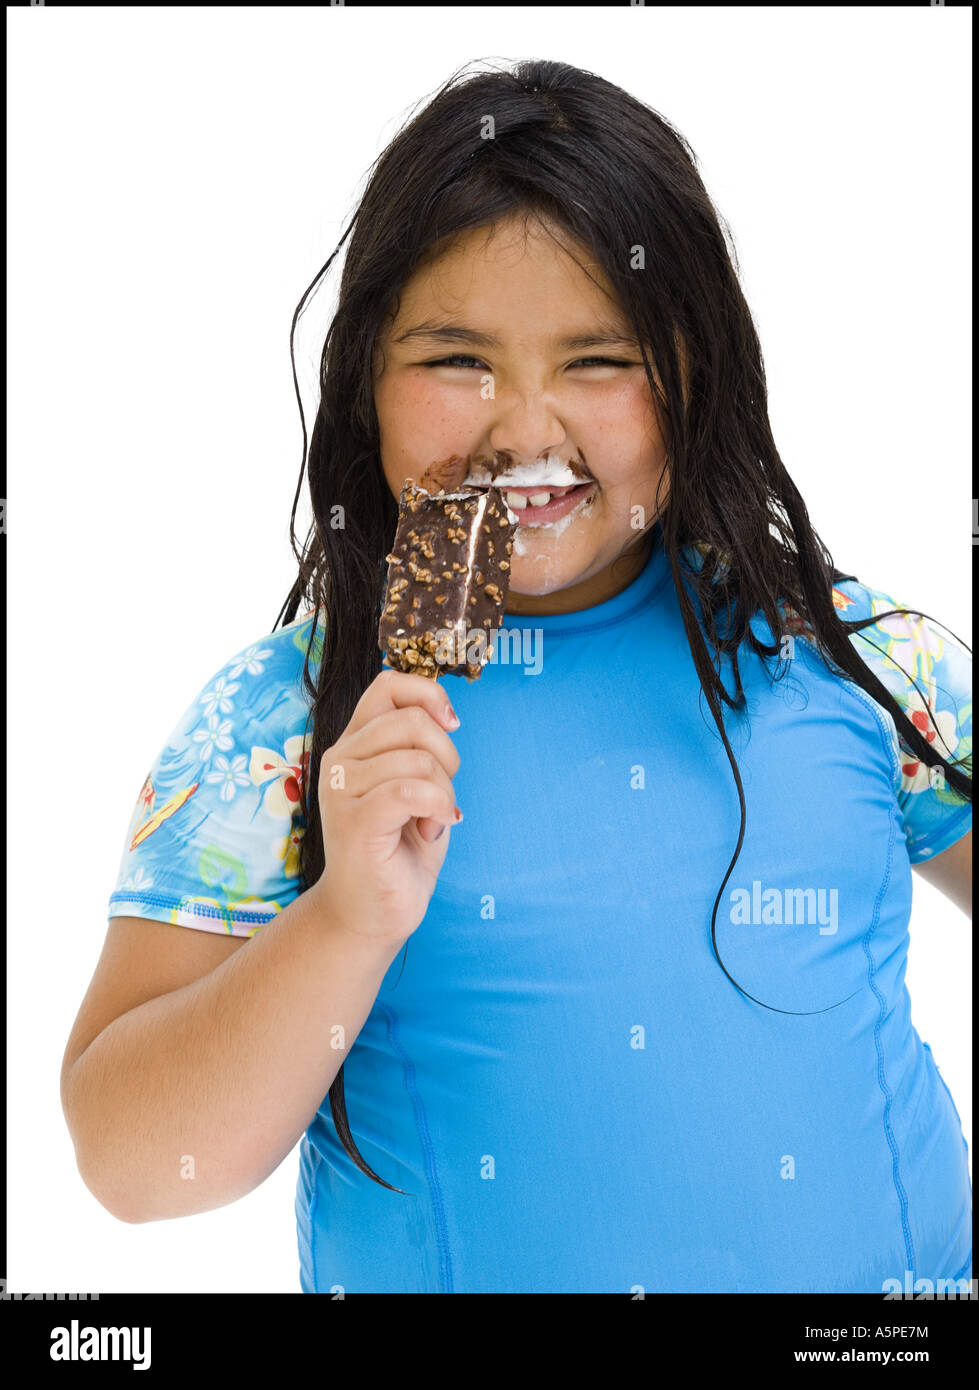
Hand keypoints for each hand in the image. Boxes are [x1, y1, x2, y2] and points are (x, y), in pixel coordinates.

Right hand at [315, 668, 462, 942]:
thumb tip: (447, 713)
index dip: (429, 695)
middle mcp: (339, 759)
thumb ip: (418, 747)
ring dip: (443, 793)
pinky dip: (437, 808)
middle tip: (443, 794)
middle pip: (411, 721)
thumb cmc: (398, 850)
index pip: (388, 685)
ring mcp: (341, 789)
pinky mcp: (354, 821)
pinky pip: (411, 791)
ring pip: (417, 760)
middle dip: (447, 756)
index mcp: (354, 744)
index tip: (452, 725)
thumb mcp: (413, 786)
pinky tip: (434, 829)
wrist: (371, 914)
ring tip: (431, 822)